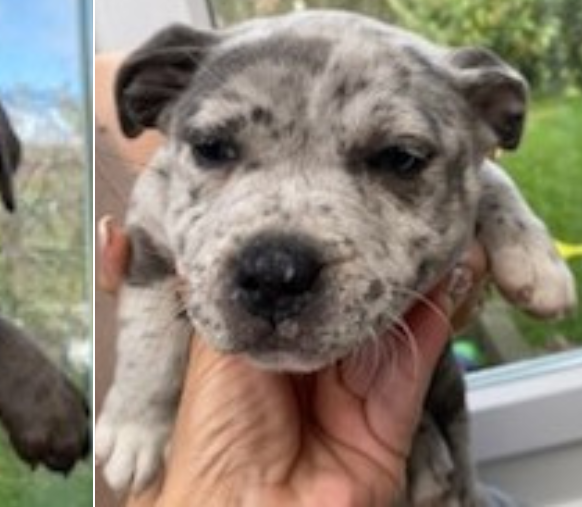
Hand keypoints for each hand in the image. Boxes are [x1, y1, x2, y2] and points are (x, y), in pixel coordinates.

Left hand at [98, 218, 486, 506]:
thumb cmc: (213, 436)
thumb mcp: (213, 355)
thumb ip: (232, 308)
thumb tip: (213, 255)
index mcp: (262, 359)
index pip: (295, 301)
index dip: (313, 264)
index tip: (330, 219)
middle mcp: (308, 377)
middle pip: (344, 312)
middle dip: (364, 269)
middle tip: (386, 216)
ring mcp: (348, 401)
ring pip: (383, 334)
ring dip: (405, 287)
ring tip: (424, 237)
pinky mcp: (385, 426)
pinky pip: (410, 368)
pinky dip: (429, 325)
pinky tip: (441, 283)